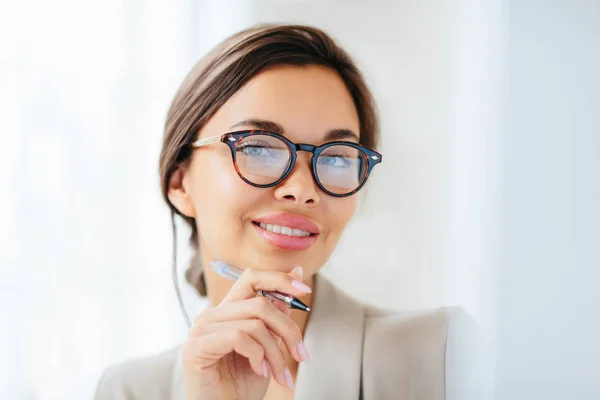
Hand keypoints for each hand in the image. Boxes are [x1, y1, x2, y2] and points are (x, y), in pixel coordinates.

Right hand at [182, 267, 311, 399]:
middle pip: (260, 302)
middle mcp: (211, 315)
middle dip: (288, 329)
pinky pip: (239, 337)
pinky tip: (261, 372)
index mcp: (227, 311)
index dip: (279, 279)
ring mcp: (201, 330)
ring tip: (281, 375)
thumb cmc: (242, 385)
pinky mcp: (195, 348)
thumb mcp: (268, 344)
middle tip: (301, 355)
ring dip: (276, 353)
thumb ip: (277, 312)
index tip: (304, 291)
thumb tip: (297, 272)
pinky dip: (258, 356)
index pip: (252, 277)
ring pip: (254, 323)